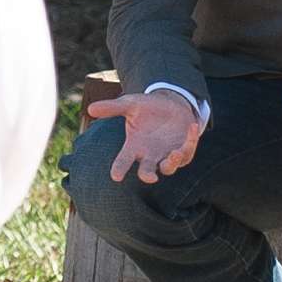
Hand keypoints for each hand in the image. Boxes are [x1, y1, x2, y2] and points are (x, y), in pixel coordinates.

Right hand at [86, 87, 203, 183]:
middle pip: (147, 171)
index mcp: (134, 146)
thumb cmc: (147, 107)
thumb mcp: (130, 104)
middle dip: (147, 175)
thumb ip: (112, 108)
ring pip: (169, 167)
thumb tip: (90, 109)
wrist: (170, 105)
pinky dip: (190, 140)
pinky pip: (187, 150)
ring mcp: (167, 155)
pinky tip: (191, 126)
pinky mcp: (183, 150)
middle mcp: (150, 155)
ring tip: (174, 153)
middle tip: (149, 176)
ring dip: (171, 162)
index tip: (115, 176)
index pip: (123, 161)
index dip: (119, 169)